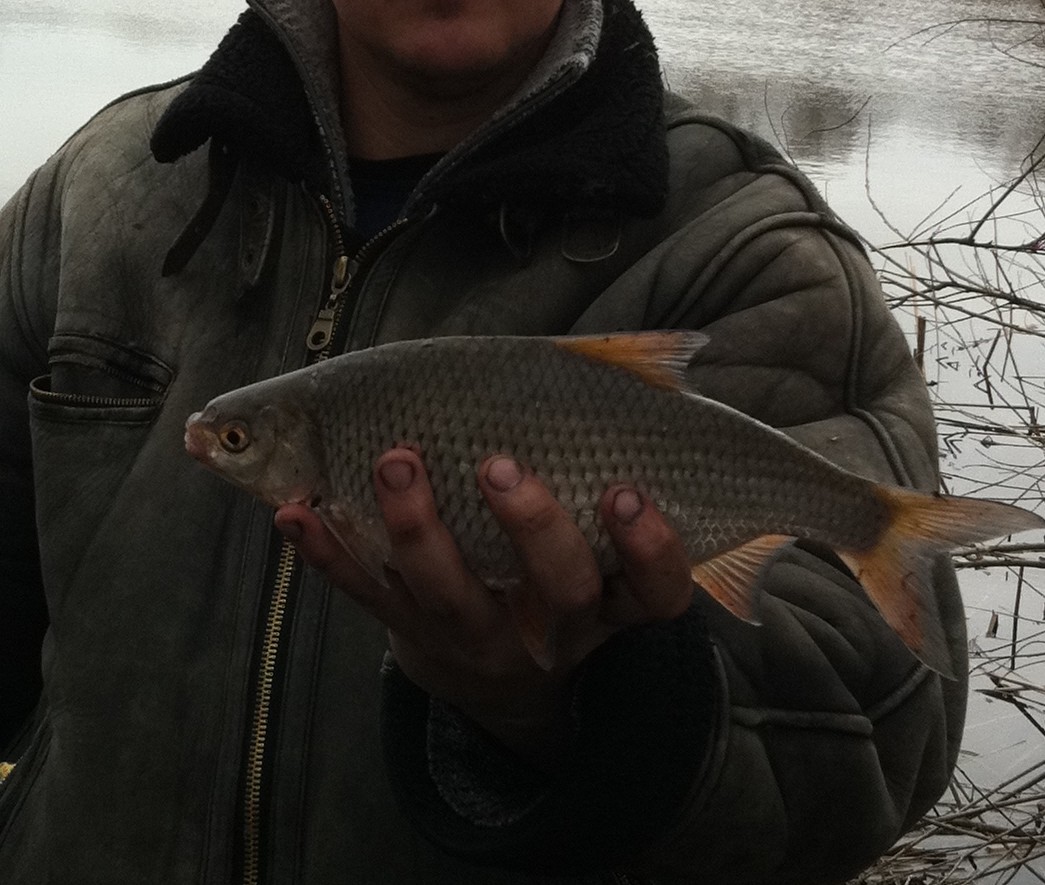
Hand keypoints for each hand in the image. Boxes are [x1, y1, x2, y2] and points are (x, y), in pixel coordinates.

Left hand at [274, 448, 692, 765]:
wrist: (497, 671)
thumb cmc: (557, 572)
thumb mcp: (606, 541)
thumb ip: (629, 453)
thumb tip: (680, 351)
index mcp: (612, 599)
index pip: (657, 588)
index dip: (650, 547)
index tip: (628, 491)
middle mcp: (553, 626)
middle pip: (558, 589)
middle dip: (534, 526)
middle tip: (502, 466)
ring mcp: (479, 636)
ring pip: (454, 597)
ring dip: (419, 530)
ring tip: (396, 464)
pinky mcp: (413, 633)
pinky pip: (371, 599)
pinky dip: (330, 556)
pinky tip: (299, 510)